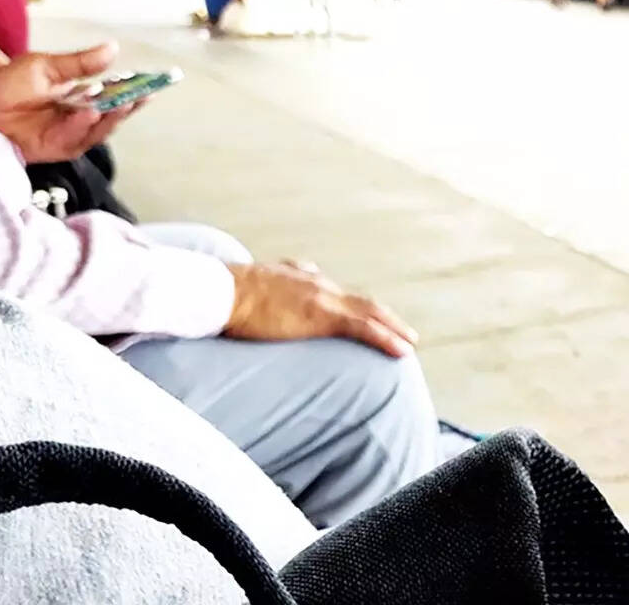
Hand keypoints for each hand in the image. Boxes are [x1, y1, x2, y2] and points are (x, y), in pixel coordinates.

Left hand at [0, 43, 143, 163]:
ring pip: (102, 128)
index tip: (153, 82)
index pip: (115, 92)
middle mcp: (82, 116)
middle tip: (144, 93)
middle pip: (115, 113)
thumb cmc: (6, 88)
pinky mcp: (61, 148)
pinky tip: (88, 112)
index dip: (135, 88)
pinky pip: (78, 138)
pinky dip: (83, 125)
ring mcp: (73, 134)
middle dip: (131, 103)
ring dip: (111, 115)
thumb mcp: (44, 66)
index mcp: (82, 94)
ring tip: (120, 102)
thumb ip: (79, 63)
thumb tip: (112, 49)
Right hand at [225, 261, 419, 357]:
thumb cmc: (225, 293)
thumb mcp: (253, 284)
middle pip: (361, 302)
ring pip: (371, 313)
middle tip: (403, 332)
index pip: (337, 293)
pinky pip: (365, 328)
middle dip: (384, 317)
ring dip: (393, 328)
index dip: (355, 307)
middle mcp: (317, 284)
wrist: (219, 291)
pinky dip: (387, 338)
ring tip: (409, 343)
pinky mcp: (322, 314)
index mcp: (301, 277)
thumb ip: (272, 283)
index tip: (367, 316)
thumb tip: (281, 281)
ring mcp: (322, 297)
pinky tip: (402, 351)